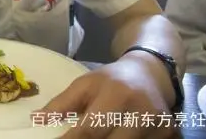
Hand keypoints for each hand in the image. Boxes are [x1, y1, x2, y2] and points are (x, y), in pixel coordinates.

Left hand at [35, 53, 179, 137]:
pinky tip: (114, 137)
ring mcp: (158, 127)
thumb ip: (61, 104)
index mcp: (116, 95)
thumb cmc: (111, 80)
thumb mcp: (84, 84)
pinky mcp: (169, 135)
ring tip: (96, 137)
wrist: (151, 73)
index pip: (90, 129)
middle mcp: (140, 112)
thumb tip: (36, 121)